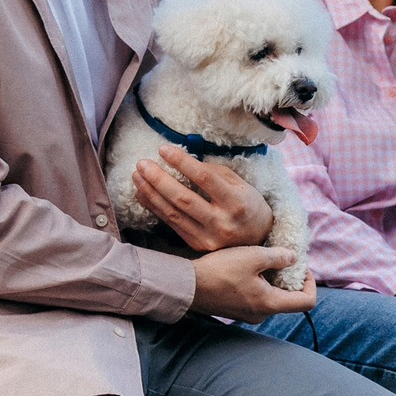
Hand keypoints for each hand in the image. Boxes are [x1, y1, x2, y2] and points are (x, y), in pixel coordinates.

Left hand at [133, 147, 274, 251]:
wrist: (258, 240)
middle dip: (158, 179)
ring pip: (173, 213)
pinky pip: (171, 224)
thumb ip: (215, 173)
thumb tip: (184, 162)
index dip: (182, 162)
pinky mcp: (197, 246)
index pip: (204, 179)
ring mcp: (208, 238)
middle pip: (183, 199)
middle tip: (142, 164)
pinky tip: (143, 194)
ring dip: (151, 193)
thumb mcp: (241, 184)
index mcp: (236, 203)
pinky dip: (155, 208)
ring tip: (137, 176)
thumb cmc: (248, 205)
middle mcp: (222, 223)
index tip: (163, 149)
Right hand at [191, 246, 316, 322]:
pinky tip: (248, 269)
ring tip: (264, 261)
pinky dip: (261, 285)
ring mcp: (248, 314)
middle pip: (290, 300)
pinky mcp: (236, 310)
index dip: (311, 283)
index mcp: (271, 304)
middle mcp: (262, 314)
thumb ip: (278, 257)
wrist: (187, 286)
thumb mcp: (253, 256)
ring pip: (273, 298)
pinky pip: (258, 299)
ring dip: (274, 281)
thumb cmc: (219, 271)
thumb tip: (293, 257)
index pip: (307, 302)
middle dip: (292, 279)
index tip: (302, 266)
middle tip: (283, 258)